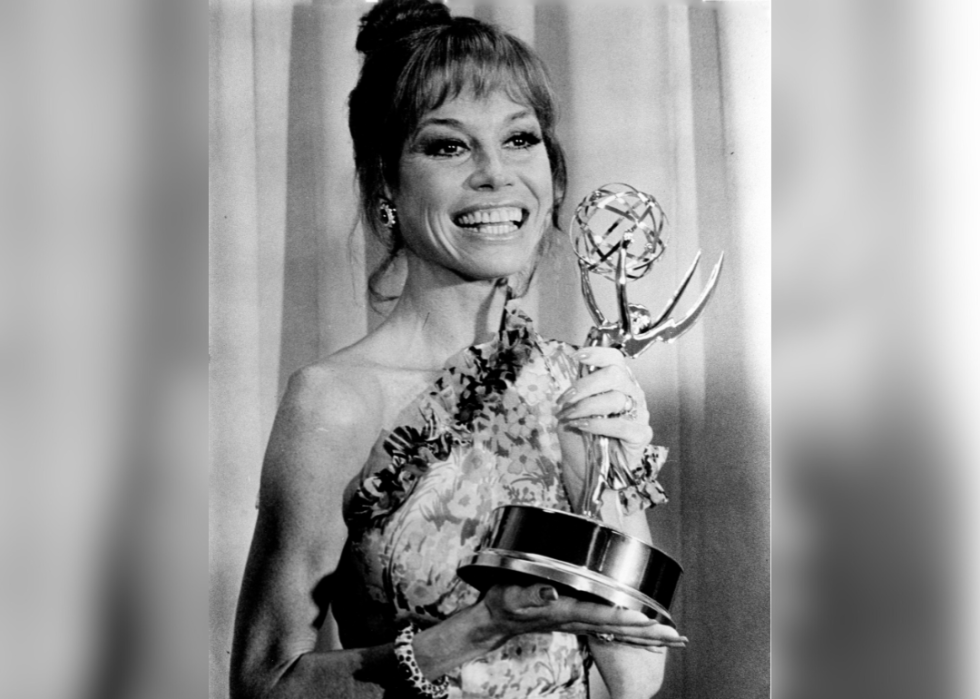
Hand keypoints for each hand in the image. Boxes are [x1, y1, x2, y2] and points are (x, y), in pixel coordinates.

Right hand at [481, 582, 685, 650]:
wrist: (496, 619)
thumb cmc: (504, 604)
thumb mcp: (512, 596)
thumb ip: (532, 594)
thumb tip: (551, 590)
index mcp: (565, 612)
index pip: (600, 616)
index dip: (624, 617)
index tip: (648, 619)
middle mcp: (576, 619)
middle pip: (619, 628)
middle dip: (648, 633)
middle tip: (676, 636)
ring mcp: (579, 621)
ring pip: (618, 630)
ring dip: (646, 635)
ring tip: (672, 637)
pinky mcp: (577, 618)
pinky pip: (610, 628)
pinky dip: (631, 632)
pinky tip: (646, 635)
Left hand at [555, 347, 652, 487]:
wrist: (584, 469)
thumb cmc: (580, 436)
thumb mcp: (573, 407)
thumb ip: (578, 387)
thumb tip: (578, 366)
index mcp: (617, 382)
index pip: (615, 358)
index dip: (598, 353)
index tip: (578, 356)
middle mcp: (631, 393)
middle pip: (615, 374)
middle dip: (584, 385)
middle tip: (565, 400)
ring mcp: (639, 414)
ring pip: (616, 398)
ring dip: (585, 407)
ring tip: (569, 417)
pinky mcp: (641, 435)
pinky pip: (622, 425)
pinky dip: (598, 424)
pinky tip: (582, 426)